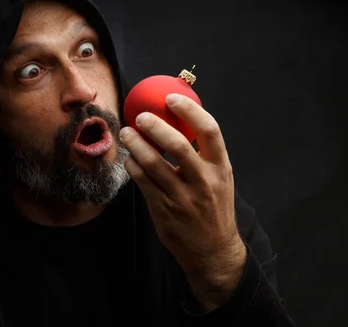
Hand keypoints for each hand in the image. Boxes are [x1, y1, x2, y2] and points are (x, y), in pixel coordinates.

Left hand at [119, 93, 246, 311]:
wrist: (213, 250)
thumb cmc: (214, 207)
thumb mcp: (219, 179)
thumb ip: (203, 154)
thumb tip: (178, 120)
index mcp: (221, 168)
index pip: (209, 130)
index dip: (189, 109)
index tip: (171, 97)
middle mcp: (204, 181)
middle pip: (178, 144)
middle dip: (155, 125)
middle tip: (140, 116)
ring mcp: (182, 197)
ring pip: (153, 163)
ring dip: (135, 144)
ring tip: (126, 133)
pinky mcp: (163, 209)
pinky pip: (142, 180)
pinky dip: (133, 165)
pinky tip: (130, 158)